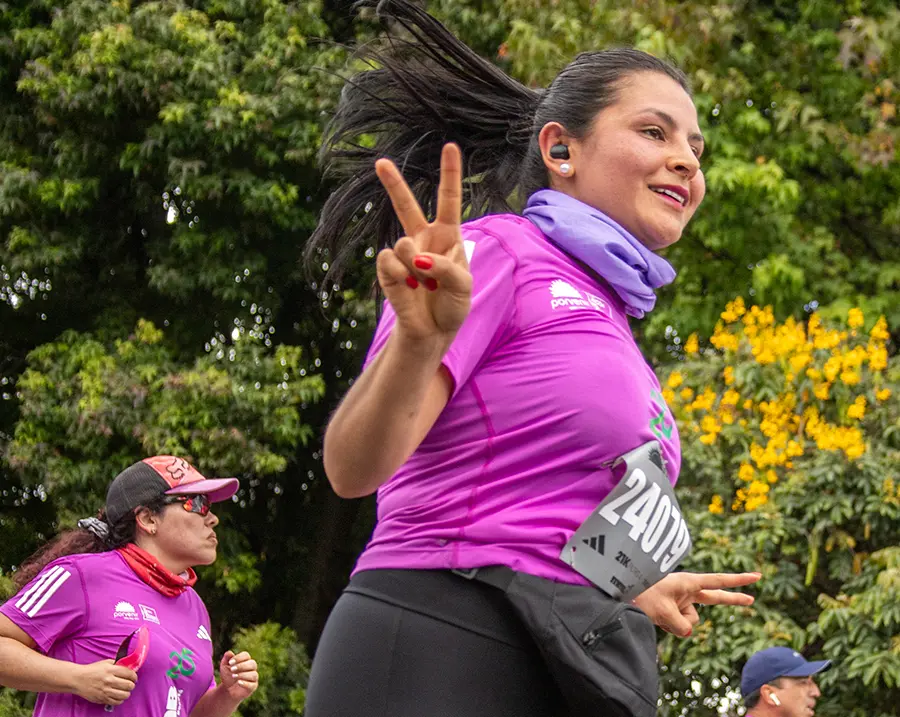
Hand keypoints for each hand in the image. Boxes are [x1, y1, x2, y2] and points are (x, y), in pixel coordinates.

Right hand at [71, 659, 136, 705]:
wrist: (78, 679)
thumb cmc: (92, 670)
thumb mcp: (106, 662)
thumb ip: (118, 664)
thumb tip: (129, 667)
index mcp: (111, 670)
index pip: (130, 674)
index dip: (134, 676)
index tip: (134, 677)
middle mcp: (109, 681)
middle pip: (129, 685)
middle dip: (132, 685)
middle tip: (130, 684)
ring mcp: (105, 691)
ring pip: (124, 695)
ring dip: (127, 693)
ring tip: (125, 690)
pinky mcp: (102, 699)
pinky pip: (116, 702)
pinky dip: (120, 700)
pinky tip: (118, 696)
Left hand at [219, 650, 257, 700]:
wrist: (227, 689)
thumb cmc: (228, 675)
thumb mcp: (224, 666)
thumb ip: (227, 659)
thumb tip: (229, 653)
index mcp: (246, 660)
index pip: (246, 655)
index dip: (239, 658)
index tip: (230, 662)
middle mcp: (252, 668)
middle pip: (252, 664)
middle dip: (242, 666)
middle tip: (232, 669)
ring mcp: (253, 678)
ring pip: (253, 674)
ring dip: (243, 675)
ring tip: (233, 676)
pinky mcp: (253, 687)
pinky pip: (252, 685)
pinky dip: (246, 683)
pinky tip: (238, 682)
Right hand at [374, 143, 471, 347]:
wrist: (433, 331)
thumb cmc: (453, 305)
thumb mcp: (463, 285)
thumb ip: (446, 267)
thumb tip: (417, 257)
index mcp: (448, 236)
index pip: (449, 200)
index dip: (449, 174)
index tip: (449, 146)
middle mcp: (423, 240)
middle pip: (406, 206)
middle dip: (393, 184)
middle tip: (380, 162)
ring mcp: (403, 254)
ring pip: (404, 245)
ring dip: (418, 268)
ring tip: (425, 285)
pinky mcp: (387, 270)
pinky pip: (390, 262)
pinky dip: (402, 277)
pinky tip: (410, 288)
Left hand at [632, 571, 760, 636]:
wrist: (617, 593)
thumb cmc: (639, 595)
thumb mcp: (662, 610)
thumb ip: (681, 625)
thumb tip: (688, 632)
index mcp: (688, 582)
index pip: (718, 581)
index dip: (739, 580)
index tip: (757, 576)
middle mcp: (686, 591)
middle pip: (714, 598)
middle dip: (732, 599)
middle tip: (752, 600)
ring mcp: (679, 601)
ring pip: (690, 623)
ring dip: (675, 623)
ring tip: (656, 611)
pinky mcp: (672, 611)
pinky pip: (679, 627)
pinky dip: (669, 627)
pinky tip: (655, 618)